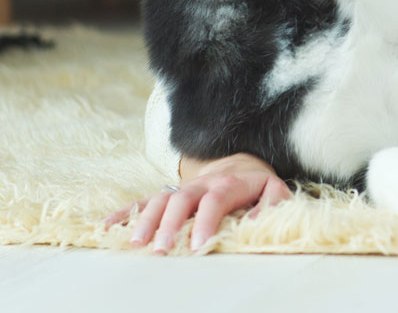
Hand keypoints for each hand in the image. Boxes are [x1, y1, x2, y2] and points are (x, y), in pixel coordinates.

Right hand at [104, 152, 290, 253]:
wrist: (239, 163)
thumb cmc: (256, 184)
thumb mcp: (274, 188)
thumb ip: (273, 204)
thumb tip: (257, 223)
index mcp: (228, 184)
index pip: (215, 200)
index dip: (206, 221)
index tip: (199, 245)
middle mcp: (201, 184)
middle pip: (181, 200)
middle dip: (170, 225)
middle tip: (162, 251)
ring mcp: (181, 188)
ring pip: (159, 199)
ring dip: (145, 220)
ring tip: (135, 244)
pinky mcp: (167, 193)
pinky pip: (143, 200)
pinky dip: (124, 212)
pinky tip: (107, 227)